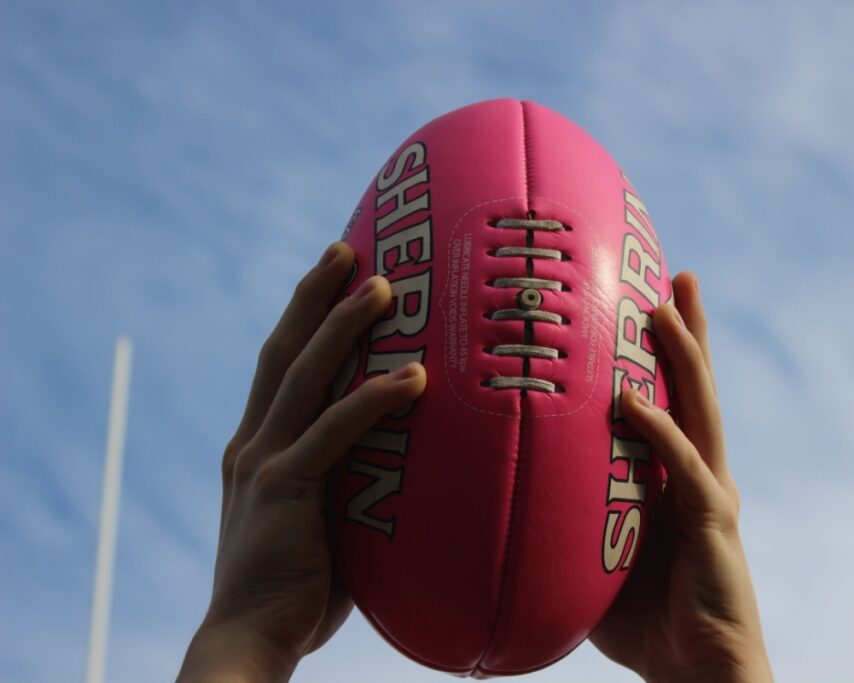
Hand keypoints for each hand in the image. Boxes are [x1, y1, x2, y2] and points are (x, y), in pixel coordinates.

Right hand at [178, 242, 426, 682]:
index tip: (331, 276)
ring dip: (343, 325)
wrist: (249, 637)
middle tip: (347, 249)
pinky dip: (374, 399)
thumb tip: (404, 459)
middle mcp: (253, 443)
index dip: (303, 317)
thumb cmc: (296, 587)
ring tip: (382, 285)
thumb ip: (347, 481)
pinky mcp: (285, 490)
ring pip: (305, 375)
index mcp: (257, 447)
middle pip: (285, 352)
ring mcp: (266, 463)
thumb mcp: (319, 519)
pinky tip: (413, 377)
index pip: (280, 367)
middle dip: (315, 296)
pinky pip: (335, 432)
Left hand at [589, 273, 771, 682]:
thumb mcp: (595, 554)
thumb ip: (566, 517)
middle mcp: (700, 473)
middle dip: (685, 330)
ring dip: (680, 355)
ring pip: (698, 408)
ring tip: (662, 305)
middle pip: (694, 386)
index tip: (644, 301)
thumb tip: (498, 494)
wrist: (696, 672)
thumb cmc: (644, 620)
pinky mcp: (713, 522)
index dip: (665, 354)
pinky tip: (634, 401)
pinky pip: (682, 467)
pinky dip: (659, 431)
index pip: (672, 400)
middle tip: (674, 276)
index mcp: (676, 476)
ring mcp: (710, 492)